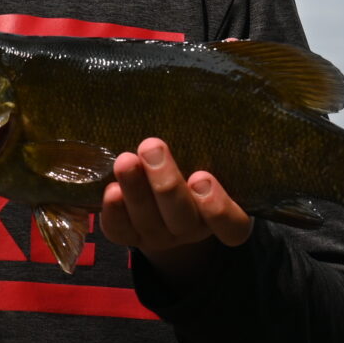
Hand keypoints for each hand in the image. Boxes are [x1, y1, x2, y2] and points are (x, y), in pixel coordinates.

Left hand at [99, 137, 252, 281]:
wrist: (158, 192)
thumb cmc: (190, 162)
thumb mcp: (205, 155)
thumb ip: (201, 143)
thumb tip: (187, 107)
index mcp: (220, 216)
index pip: (232, 226)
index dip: (218, 208)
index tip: (201, 177)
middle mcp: (192, 229)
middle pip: (183, 217)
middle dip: (165, 183)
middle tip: (151, 146)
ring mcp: (160, 236)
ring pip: (150, 221)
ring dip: (136, 190)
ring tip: (125, 160)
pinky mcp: (130, 235)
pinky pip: (120, 231)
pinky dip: (115, 211)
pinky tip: (111, 190)